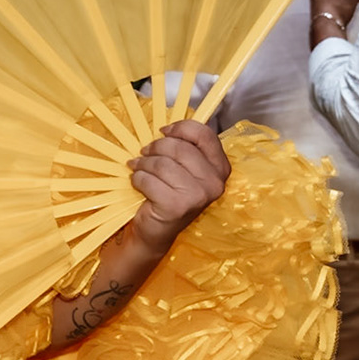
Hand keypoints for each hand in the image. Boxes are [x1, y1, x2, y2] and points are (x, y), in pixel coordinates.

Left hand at [125, 120, 230, 255]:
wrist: (156, 231)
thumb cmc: (168, 195)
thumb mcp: (182, 169)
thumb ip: (183, 149)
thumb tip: (166, 129)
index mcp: (220, 167)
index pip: (203, 134)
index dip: (180, 128)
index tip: (163, 132)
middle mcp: (215, 182)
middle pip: (178, 147)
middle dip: (154, 148)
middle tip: (144, 155)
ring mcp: (198, 195)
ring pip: (162, 163)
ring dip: (143, 164)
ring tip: (139, 170)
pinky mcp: (177, 206)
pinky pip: (149, 179)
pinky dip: (138, 179)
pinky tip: (138, 184)